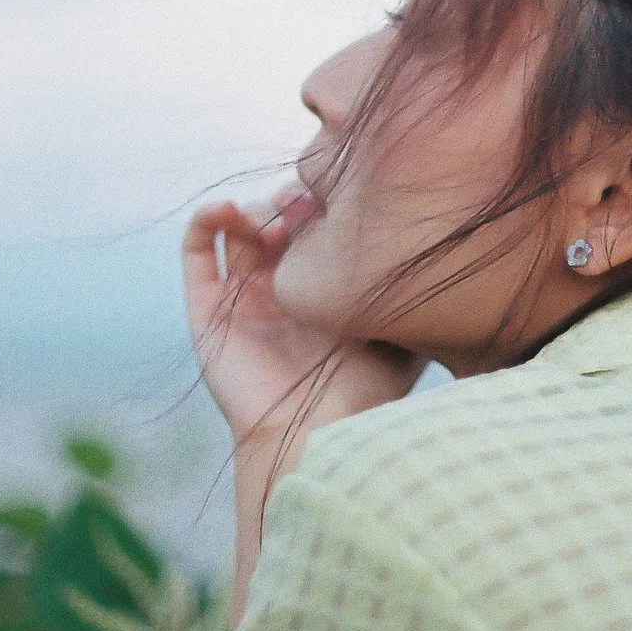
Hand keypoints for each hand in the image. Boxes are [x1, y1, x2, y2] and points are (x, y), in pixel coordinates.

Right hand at [183, 196, 424, 454]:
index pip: (318, 223)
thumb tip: (434, 244)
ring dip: (254, 206)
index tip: (342, 196)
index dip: (325, 201)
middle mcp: (283, 286)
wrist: (315, 434)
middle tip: (307, 204)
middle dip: (291, 197)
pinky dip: (207, 218)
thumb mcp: (401, 332)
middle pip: (279, 215)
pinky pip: (197, 250)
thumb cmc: (365, 391)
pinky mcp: (207, 308)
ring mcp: (244, 294)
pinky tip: (229, 210)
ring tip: (273, 220)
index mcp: (324, 288)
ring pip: (239, 225)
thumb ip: (409, 293)